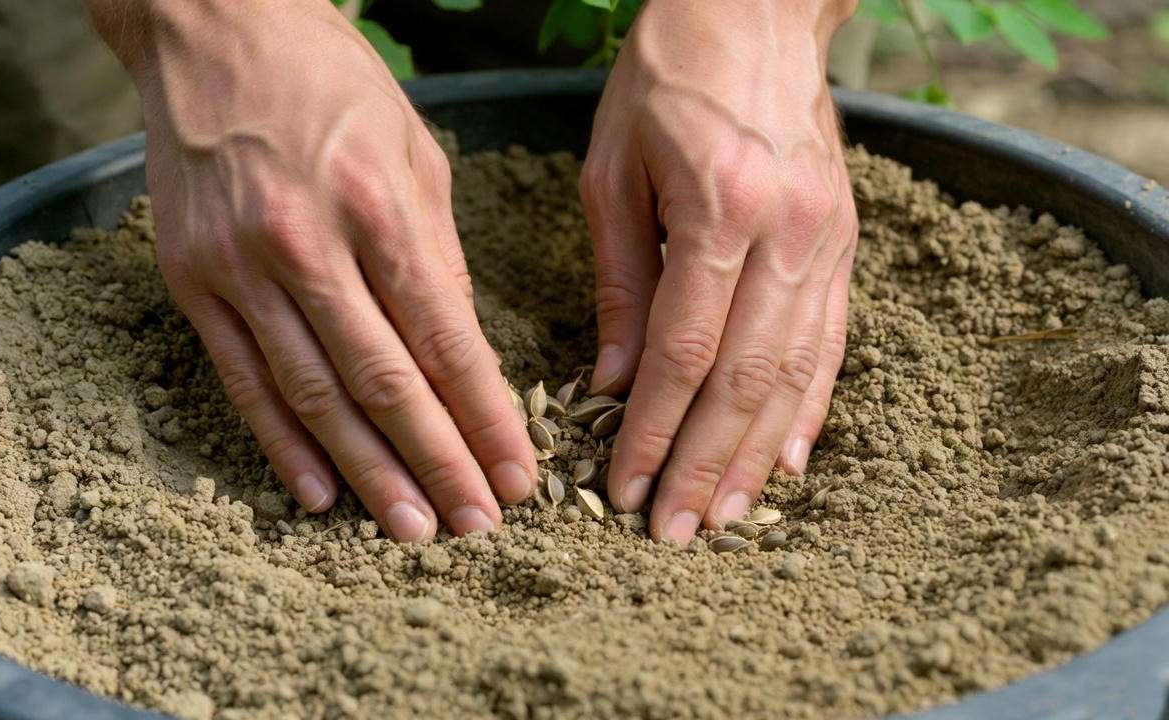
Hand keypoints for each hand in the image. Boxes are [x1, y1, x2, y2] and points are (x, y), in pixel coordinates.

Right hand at [87, 0, 537, 540]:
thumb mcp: (415, 151)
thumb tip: (460, 353)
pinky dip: (281, 443)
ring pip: (314, 393)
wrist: (214, 29)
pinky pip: (243, 379)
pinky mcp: (192, 280)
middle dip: (439, 461)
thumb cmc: (333, 85)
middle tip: (477, 524)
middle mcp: (307, 242)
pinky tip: (320, 492)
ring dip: (369, 470)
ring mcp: (240, 265)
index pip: (445, 339)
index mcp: (380, 204)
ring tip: (412, 528)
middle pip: (384, 379)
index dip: (484, 416)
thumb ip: (437, 255)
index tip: (518, 473)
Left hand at [583, 0, 858, 543]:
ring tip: (728, 518)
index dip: (653, 429)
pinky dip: (809, 406)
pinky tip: (789, 459)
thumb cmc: (666, 78)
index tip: (624, 485)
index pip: (685, 350)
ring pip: (796, 372)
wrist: (759, 8)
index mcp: (720, 209)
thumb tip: (608, 380)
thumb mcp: (611, 169)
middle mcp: (787, 234)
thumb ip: (616, 279)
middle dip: (704, 464)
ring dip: (759, 455)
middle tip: (675, 533)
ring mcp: (827, 241)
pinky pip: (832, 341)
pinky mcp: (844, 242)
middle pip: (746, 378)